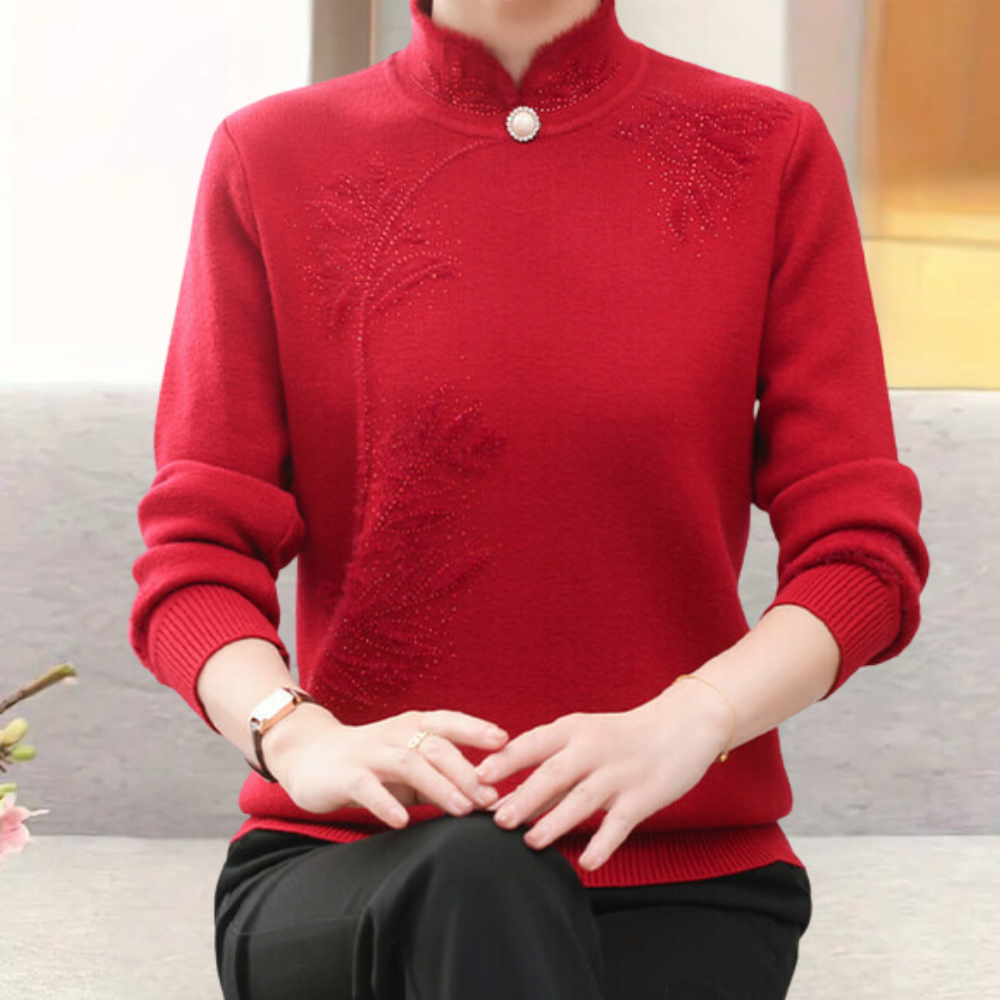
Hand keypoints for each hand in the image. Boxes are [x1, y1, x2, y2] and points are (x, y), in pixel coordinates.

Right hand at [267, 706, 507, 827]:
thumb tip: (488, 798)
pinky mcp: (346, 776)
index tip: (505, 742)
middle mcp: (395, 734)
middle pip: (437, 746)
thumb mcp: (410, 767)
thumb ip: (443, 778)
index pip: (450, 722)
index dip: (477, 729)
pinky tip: (403, 820)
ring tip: (462, 809)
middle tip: (491, 798)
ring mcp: (370, 754)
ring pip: (409, 763)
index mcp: (414, 726)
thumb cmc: (372, 763)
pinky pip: (367, 788)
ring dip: (438, 786)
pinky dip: (386, 803)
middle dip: (466, 771)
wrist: (309, 755)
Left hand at [475, 685, 730, 870]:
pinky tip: (585, 863)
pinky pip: (619, 824)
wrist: (681, 727)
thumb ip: (549, 769)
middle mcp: (593, 749)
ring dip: (557, 821)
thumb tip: (506, 799)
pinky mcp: (643, 796)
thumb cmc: (620, 738)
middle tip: (499, 820)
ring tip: (532, 842)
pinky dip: (602, 844)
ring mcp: (618, 774)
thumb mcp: (582, 741)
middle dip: (526, 796)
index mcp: (573, 730)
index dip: (505, 761)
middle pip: (554, 773)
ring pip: (584, 799)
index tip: (478, 777)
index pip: (532, 743)